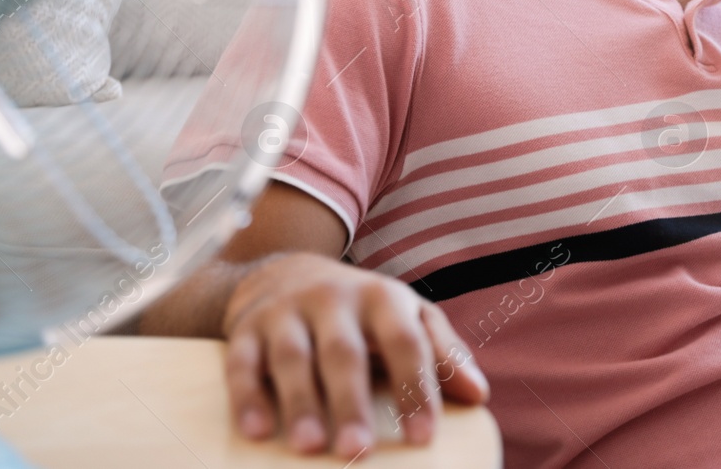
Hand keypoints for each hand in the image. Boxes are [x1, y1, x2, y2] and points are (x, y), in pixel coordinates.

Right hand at [222, 252, 488, 459]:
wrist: (284, 270)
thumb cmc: (360, 310)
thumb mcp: (406, 315)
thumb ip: (441, 352)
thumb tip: (477, 394)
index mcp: (381, 297)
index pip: (405, 341)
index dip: (415, 387)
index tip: (424, 438)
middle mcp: (333, 299)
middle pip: (344, 352)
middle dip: (351, 401)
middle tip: (358, 451)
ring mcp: (286, 311)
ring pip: (292, 357)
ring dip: (299, 402)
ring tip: (308, 447)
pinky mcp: (247, 328)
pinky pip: (243, 362)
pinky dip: (246, 396)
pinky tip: (255, 431)